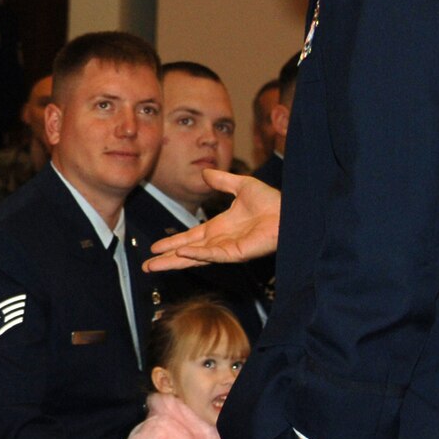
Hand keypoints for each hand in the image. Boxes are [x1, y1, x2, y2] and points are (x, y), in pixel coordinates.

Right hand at [143, 169, 280, 269]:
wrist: (291, 211)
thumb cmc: (273, 201)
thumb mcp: (241, 185)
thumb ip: (222, 181)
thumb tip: (204, 172)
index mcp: (219, 227)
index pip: (190, 238)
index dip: (172, 243)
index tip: (154, 248)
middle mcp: (220, 241)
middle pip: (187, 253)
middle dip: (166, 259)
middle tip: (146, 267)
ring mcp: (228, 249)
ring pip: (195, 258)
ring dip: (174, 262)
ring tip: (154, 267)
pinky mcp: (238, 253)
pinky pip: (214, 254)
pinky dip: (198, 254)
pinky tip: (182, 254)